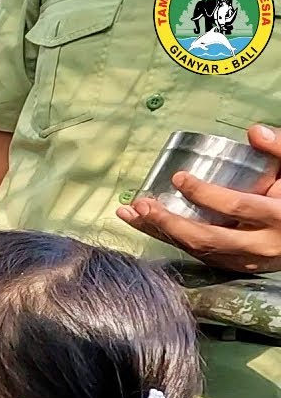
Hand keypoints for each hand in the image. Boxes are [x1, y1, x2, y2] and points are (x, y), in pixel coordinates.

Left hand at [118, 124, 280, 272]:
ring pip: (197, 250)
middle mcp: (261, 245)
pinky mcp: (237, 266)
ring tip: (131, 214)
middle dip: (169, 223)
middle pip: (206, 238)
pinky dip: (172, 240)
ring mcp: (248, 260)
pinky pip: (199, 255)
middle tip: (141, 204)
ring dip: (161, 233)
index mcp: (278, 218)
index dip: (205, 194)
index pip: (236, 206)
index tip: (179, 177)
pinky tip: (149, 225)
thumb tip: (254, 131)